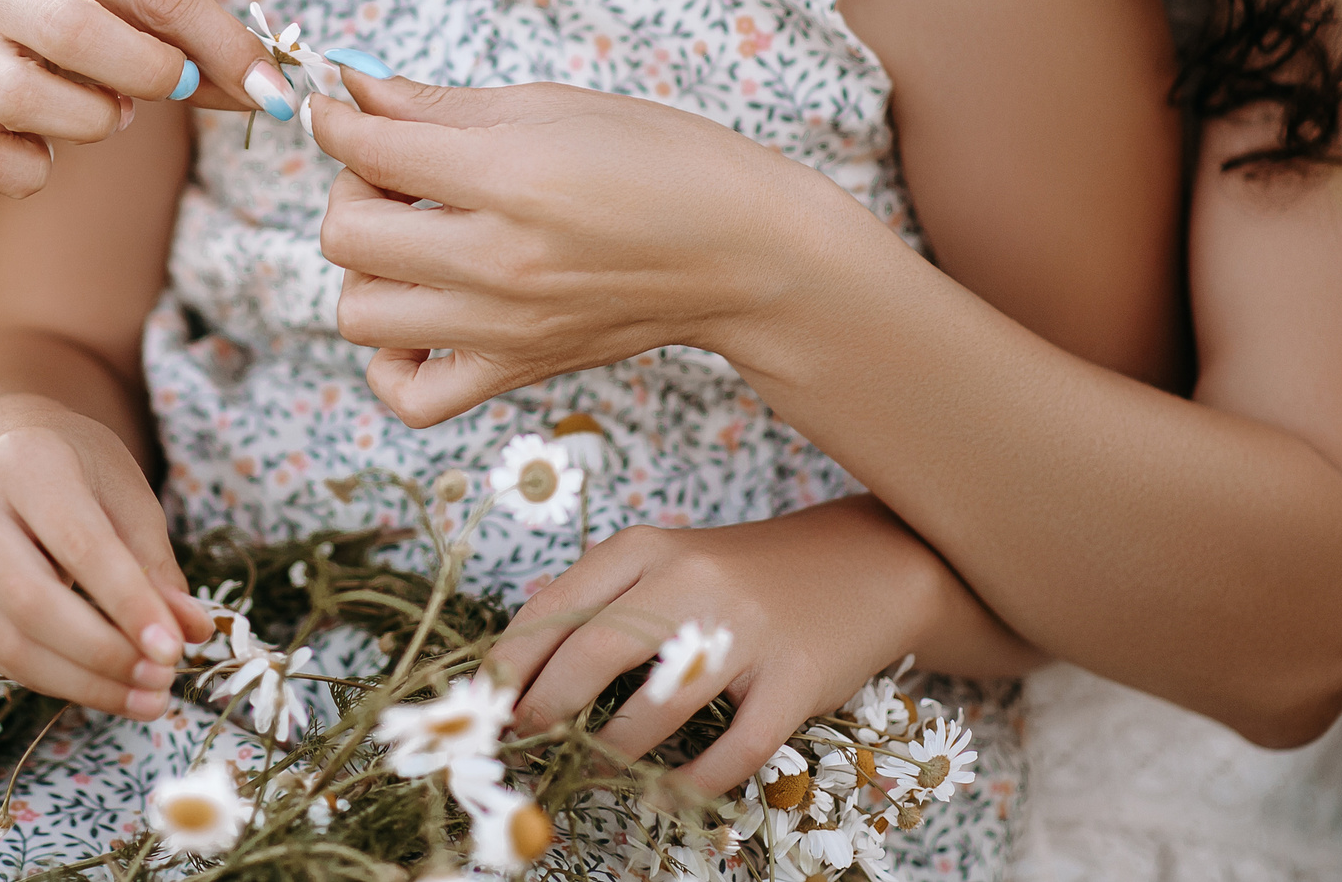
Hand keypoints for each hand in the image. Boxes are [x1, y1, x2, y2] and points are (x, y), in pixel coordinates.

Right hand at [0, 0, 284, 196]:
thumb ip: (186, 29)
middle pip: (79, 35)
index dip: (224, 48)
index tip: (272, 94)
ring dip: (95, 120)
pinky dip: (35, 169)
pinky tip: (47, 145)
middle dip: (149, 75)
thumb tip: (267, 89)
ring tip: (106, 106)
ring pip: (30, 102)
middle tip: (170, 85)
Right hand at [0, 404, 212, 717]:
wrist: (3, 454)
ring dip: (85, 684)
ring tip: (147, 696)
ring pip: (12, 646)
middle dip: (104, 655)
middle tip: (162, 681)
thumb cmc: (77, 471)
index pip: (80, 546)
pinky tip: (109, 687)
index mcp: (22, 464)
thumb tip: (191, 631)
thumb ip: (155, 565)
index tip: (174, 648)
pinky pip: (4, 661)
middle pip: (31, 604)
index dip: (128, 604)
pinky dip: (60, 683)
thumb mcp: (127, 495)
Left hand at [309, 74, 866, 426]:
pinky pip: (410, 396)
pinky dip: (391, 360)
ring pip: (357, 314)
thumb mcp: (554, 104)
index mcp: (510, 179)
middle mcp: (497, 262)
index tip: (333, 107)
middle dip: (349, 190)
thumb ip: (443, 104)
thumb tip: (357, 90)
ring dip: (364, 270)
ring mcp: (503, 327)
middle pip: (344, 237)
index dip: (333, 120)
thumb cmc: (665, 161)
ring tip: (411, 239)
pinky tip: (419, 313)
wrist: (747, 252)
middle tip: (392, 172)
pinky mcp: (517, 370)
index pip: (369, 152)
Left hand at [487, 500, 982, 794]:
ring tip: (590, 769)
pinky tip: (668, 793)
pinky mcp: (795, 679)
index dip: (510, 663)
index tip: (480, 704)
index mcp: (647, 549)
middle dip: (545, 706)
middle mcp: (691, 580)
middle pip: (593, 651)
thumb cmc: (742, 574)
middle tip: (521, 740)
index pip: (555, 607)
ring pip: (658, 707)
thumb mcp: (665, 561)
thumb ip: (596, 598)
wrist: (861, 563)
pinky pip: (735, 749)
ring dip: (612, 750)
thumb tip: (515, 656)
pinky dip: (693, 782)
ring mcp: (745, 630)